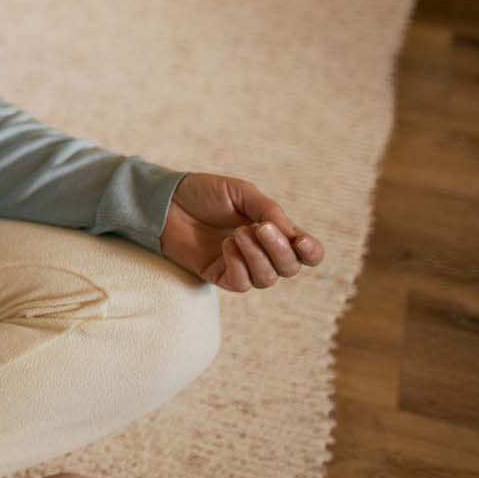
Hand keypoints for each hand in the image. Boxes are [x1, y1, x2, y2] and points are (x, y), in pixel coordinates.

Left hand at [158, 172, 325, 291]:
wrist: (167, 200)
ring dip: (257, 256)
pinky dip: (238, 265)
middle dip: (279, 249)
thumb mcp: (242, 193)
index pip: (307, 253)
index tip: (300, 240)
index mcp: (274, 232)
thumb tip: (291, 234)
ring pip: (267, 279)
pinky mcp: (219, 275)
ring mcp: (241, 266)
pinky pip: (241, 283)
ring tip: (237, 233)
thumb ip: (269, 211)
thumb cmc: (205, 193)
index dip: (311, 252)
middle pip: (290, 268)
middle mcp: (262, 253)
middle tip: (258, 227)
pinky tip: (226, 246)